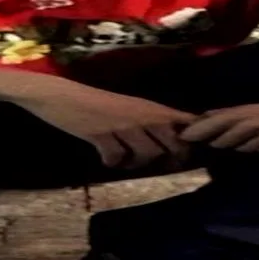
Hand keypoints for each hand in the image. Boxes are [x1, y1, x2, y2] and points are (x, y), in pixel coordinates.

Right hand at [17, 87, 195, 169]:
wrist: (62, 96)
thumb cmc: (99, 104)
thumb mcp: (131, 108)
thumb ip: (153, 122)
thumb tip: (178, 143)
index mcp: (151, 108)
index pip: (187, 121)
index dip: (196, 138)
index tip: (191, 150)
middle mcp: (142, 115)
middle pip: (175, 145)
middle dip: (169, 159)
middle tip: (151, 161)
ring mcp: (122, 124)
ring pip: (149, 155)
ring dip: (136, 163)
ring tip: (124, 158)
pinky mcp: (101, 134)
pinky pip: (116, 159)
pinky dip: (111, 163)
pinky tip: (104, 156)